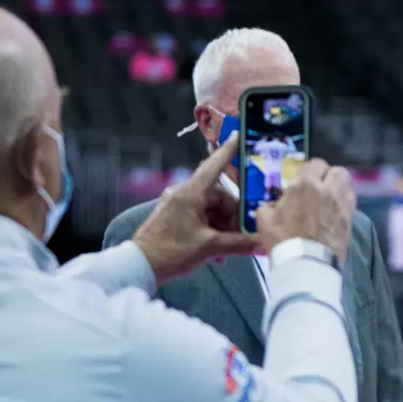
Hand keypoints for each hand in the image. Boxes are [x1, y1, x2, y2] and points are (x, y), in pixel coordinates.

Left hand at [134, 132, 259, 286]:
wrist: (139, 266)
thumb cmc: (171, 251)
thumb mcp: (209, 247)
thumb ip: (239, 243)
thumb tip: (263, 243)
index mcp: (191, 193)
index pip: (215, 165)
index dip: (228, 150)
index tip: (239, 134)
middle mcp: (183, 193)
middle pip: (219, 196)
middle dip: (232, 215)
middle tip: (240, 235)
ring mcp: (177, 204)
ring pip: (211, 209)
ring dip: (223, 227)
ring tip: (226, 248)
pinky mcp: (174, 216)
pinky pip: (200, 217)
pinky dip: (212, 230)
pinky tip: (216, 249)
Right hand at [254, 157, 355, 260]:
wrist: (306, 264)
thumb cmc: (283, 240)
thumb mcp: (264, 220)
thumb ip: (268, 207)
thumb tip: (272, 206)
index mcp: (305, 184)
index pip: (315, 164)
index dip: (310, 170)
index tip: (305, 179)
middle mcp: (328, 190)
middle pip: (338, 171)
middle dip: (330, 176)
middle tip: (320, 187)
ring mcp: (342, 205)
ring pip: (348, 186)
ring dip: (340, 190)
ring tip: (330, 200)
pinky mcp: (350, 221)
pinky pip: (351, 204)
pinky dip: (344, 205)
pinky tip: (335, 214)